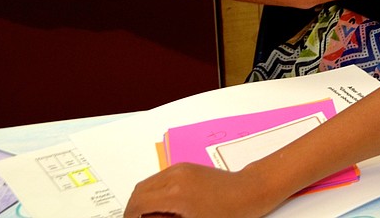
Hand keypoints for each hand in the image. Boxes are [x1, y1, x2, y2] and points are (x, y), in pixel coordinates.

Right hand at [125, 163, 275, 217]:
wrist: (249, 191)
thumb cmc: (227, 213)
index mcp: (175, 193)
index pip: (138, 203)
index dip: (130, 217)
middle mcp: (174, 176)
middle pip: (139, 191)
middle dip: (135, 209)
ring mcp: (180, 168)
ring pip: (149, 183)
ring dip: (145, 199)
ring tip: (157, 216)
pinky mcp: (185, 166)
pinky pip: (161, 178)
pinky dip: (156, 191)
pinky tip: (167, 206)